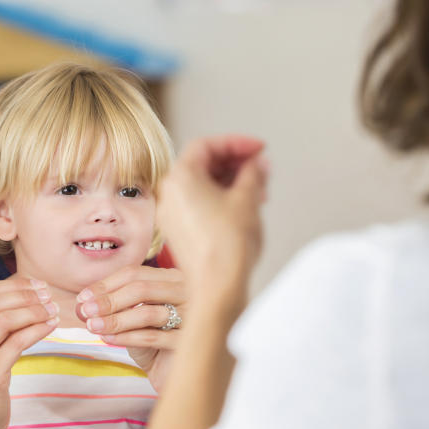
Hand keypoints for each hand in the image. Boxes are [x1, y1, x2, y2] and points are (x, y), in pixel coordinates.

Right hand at [0, 278, 58, 428]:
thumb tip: (20, 287)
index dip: (12, 285)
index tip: (37, 285)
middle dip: (25, 295)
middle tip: (48, 295)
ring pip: (5, 321)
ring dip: (34, 311)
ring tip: (52, 310)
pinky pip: (18, 343)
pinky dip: (38, 330)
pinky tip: (50, 326)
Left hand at [76, 265, 184, 391]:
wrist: (170, 368)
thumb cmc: (150, 336)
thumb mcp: (130, 314)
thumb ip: (112, 303)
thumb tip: (83, 302)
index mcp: (172, 278)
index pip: (134, 273)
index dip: (105, 285)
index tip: (82, 299)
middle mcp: (188, 291)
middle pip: (142, 288)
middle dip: (109, 300)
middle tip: (85, 312)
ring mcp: (193, 315)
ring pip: (147, 313)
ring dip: (115, 320)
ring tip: (93, 326)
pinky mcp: (189, 342)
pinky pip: (153, 337)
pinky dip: (127, 337)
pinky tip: (108, 339)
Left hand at [157, 134, 267, 309]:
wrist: (217, 286)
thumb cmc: (228, 245)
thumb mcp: (248, 198)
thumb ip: (254, 172)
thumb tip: (257, 163)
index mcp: (180, 177)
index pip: (207, 145)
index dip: (236, 142)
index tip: (258, 148)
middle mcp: (168, 193)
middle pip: (202, 164)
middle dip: (234, 162)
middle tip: (260, 167)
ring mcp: (171, 213)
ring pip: (201, 185)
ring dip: (230, 181)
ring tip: (258, 189)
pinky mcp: (178, 230)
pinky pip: (197, 204)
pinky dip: (219, 198)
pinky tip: (242, 206)